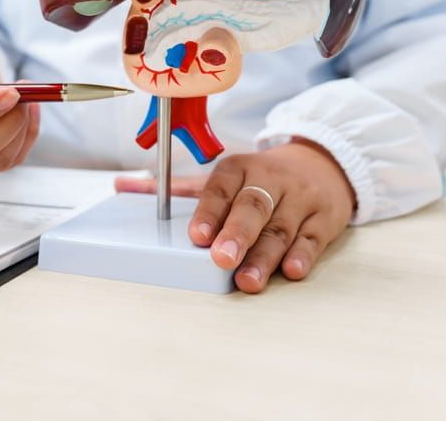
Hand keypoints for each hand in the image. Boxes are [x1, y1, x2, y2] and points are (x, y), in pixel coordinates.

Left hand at [115, 140, 354, 292]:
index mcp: (240, 169)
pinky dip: (303, 255)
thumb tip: (121, 186)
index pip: (222, 188)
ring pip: (281, 228)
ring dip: (264, 256)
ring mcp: (300, 200)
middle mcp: (271, 181)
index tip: (197, 236)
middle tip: (221, 259)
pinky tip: (292, 271)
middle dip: (236, 234)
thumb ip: (177, 188)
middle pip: (253, 207)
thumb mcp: (223, 177)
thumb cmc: (261, 179)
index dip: (209, 212)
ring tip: (247, 280)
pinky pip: (313, 238)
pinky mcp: (324, 219)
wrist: (323, 165)